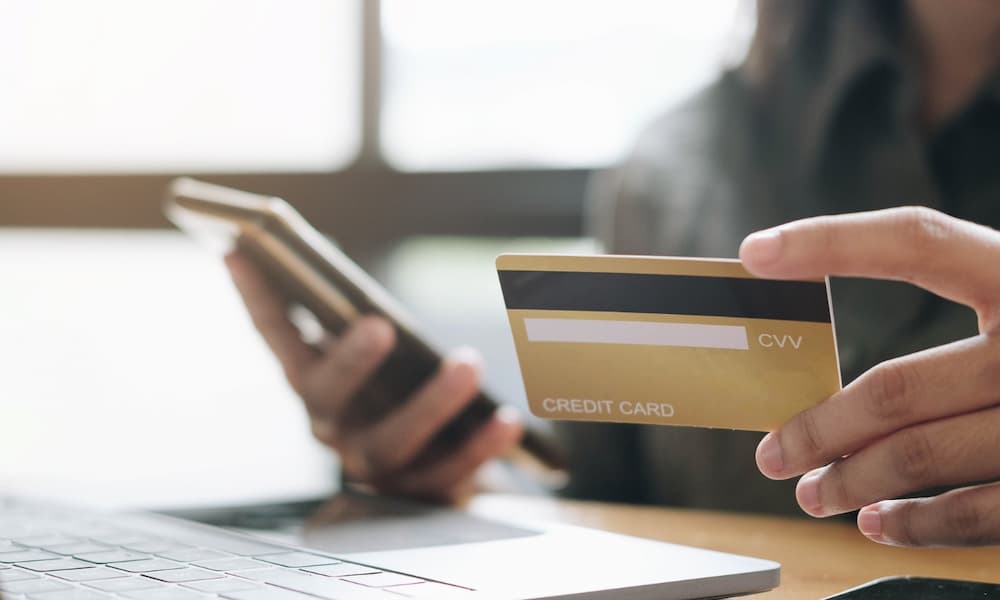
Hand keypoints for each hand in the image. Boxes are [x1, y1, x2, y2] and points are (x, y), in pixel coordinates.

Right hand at [224, 252, 523, 502]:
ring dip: (431, 403)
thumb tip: (346, 265)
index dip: (253, 297)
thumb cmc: (402, 387)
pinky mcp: (419, 492)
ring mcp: (374, 464)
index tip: (239, 248)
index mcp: (313, 382)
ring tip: (469, 362)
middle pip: (327, 399)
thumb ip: (361, 316)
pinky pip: (448, 473)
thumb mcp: (381, 350)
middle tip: (379, 324)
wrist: (440, 464)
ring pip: (392, 442)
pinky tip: (507, 418)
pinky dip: (480, 446)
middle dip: (349, 361)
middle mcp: (332, 427)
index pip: (274, 336)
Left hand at [740, 206, 999, 546]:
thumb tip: (847, 373)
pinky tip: (880, 524)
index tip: (755, 251)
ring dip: (851, 481)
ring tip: (809, 492)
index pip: (915, 239)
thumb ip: (974, 303)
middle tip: (771, 452)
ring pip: (921, 456)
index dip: (830, 240)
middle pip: (895, 387)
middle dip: (818, 426)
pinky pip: (978, 512)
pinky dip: (918, 524)